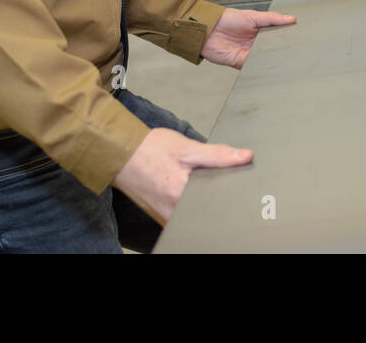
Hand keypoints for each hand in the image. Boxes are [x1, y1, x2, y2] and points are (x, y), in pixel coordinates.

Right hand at [113, 127, 251, 224]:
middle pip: (208, 209)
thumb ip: (217, 155)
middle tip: (208, 178)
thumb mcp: (187, 147)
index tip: (235, 184)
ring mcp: (166, 217)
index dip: (231, 192)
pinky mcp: (161, 216)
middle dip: (215, 196)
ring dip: (202, 200)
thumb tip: (244, 157)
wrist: (120, 154)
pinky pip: (183, 214)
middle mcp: (174, 212)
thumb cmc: (149, 149)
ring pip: (196, 214)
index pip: (219, 202)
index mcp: (182, 194)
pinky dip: (189, 202)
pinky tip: (185, 187)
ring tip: (193, 180)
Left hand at [202, 6, 295, 67]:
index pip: (278, 36)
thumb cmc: (228, 19)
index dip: (288, 38)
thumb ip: (272, 18)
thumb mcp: (253, 16)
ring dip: (273, 60)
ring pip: (266, 59)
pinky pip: (254, 66)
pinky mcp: (242, 63)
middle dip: (282, 51)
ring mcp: (250, 54)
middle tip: (297, 52)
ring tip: (286, 61)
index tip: (300, 39)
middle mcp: (256, 44)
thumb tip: (291, 19)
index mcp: (261, 31)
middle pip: (273, 49)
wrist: (208, 29)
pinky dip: (261, 67)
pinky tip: (269, 66)